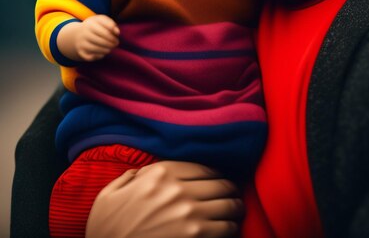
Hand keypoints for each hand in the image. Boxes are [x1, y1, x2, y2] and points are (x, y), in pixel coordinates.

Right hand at [57, 15, 119, 60]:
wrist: (78, 34)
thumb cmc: (95, 26)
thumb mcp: (102, 20)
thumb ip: (111, 23)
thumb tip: (117, 32)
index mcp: (91, 24)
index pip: (105, 31)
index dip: (113, 35)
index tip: (117, 35)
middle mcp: (84, 33)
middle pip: (101, 41)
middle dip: (112, 43)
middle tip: (116, 43)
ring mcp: (81, 43)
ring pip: (96, 49)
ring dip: (107, 50)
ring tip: (111, 48)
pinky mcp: (81, 52)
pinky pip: (91, 57)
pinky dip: (99, 56)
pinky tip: (102, 53)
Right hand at [85, 161, 243, 237]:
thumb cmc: (105, 228)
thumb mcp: (110, 193)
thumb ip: (131, 177)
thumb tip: (141, 173)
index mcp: (160, 173)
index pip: (202, 167)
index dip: (214, 174)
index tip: (218, 179)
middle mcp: (178, 190)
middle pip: (220, 184)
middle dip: (229, 189)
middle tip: (233, 193)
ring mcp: (189, 215)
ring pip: (228, 205)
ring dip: (234, 207)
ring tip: (236, 209)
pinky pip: (225, 228)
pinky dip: (231, 227)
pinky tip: (229, 228)